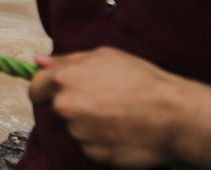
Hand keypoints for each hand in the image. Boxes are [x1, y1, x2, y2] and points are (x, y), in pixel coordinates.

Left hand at [29, 47, 181, 167]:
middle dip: (73, 105)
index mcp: (64, 80)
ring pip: (77, 128)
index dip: (45, 90)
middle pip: (58, 109)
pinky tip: (124, 130)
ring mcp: (80, 132)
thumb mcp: (104, 57)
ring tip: (120, 114)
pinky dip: (103, 140)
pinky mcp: (94, 153)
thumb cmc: (142, 80)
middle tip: (103, 100)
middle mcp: (67, 107)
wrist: (175, 115)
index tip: (55, 93)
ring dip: (90, 123)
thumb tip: (39, 61)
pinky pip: (91, 145)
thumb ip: (66, 60)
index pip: (35, 88)